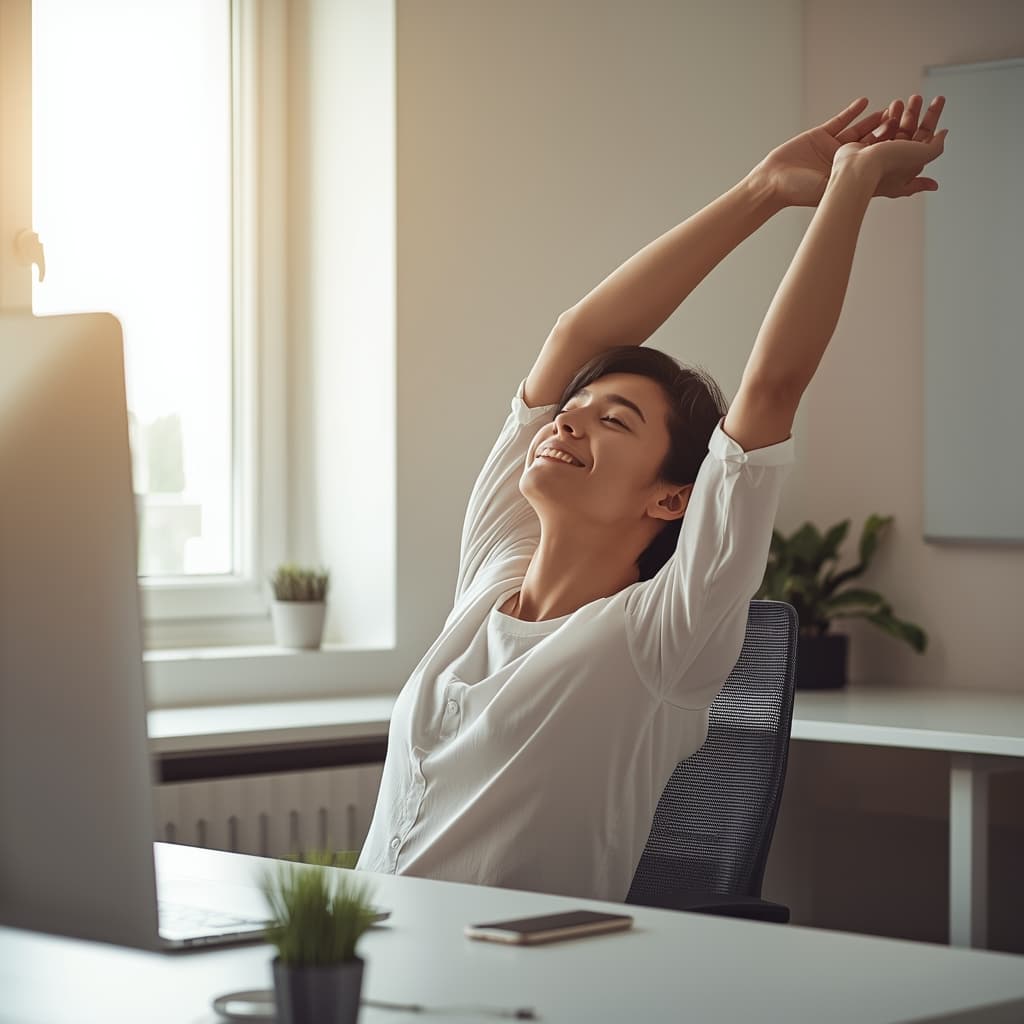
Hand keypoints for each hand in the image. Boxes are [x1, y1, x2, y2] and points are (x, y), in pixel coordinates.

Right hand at [750, 97, 893, 207]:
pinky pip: (840, 121)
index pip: (877, 163)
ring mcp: (833, 147)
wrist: (773, 181)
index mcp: (849, 177)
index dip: (894, 152)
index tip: (911, 142)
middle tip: (907, 118)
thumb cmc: (799, 192)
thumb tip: (887, 183)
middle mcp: (844, 162)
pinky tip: (865, 102)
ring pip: (860, 131)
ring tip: (892, 109)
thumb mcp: (833, 188)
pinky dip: (852, 111)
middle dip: (890, 132)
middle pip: (872, 144)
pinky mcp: (821, 135)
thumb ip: (857, 183)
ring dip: (875, 120)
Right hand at [833, 94, 947, 197]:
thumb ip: (937, 146)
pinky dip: (881, 120)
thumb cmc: (889, 166)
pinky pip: (875, 131)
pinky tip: (885, 112)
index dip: (932, 118)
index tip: (937, 101)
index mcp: (909, 165)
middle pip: (908, 132)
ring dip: (898, 113)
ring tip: (898, 102)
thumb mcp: (923, 155)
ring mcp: (877, 156)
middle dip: (914, 112)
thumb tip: (943, 134)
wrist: (857, 170)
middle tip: (916, 97)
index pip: (925, 138)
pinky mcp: (862, 149)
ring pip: (891, 130)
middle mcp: (894, 161)